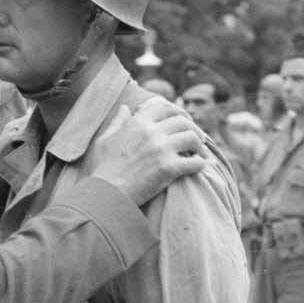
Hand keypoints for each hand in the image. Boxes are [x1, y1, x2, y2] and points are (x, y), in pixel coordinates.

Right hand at [89, 98, 209, 206]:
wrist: (105, 194)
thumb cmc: (102, 169)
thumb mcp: (105, 140)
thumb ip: (117, 122)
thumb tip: (125, 108)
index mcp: (138, 123)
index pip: (166, 108)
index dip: (179, 113)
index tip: (186, 121)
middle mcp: (151, 132)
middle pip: (183, 122)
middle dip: (194, 130)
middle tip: (198, 140)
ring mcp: (161, 149)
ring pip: (192, 138)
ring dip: (199, 146)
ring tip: (200, 154)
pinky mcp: (168, 168)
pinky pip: (195, 162)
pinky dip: (200, 164)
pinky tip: (199, 168)